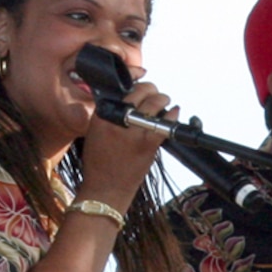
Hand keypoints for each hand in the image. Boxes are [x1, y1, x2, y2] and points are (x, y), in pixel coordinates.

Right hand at [78, 78, 172, 210]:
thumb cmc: (99, 163)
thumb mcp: (96, 132)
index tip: (140, 83)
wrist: (106, 189)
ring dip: (162, 98)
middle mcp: (117, 120)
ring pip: (154, 103)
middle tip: (154, 92)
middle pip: (140, 93)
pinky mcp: (147, 145)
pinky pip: (164, 124)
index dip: (135, 83)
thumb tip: (130, 100)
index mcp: (102, 115)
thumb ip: (110, 114)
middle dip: (150, 89)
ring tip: (163, 100)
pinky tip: (175, 111)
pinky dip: (172, 115)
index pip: (122, 90)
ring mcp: (133, 132)